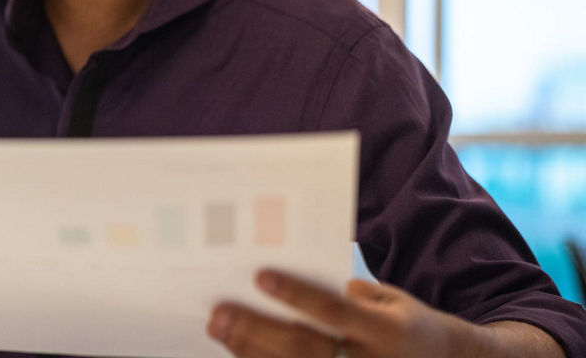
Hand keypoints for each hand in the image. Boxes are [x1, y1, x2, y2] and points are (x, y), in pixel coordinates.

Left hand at [206, 269, 471, 357]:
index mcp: (385, 331)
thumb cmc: (407, 327)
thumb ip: (354, 294)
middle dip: (256, 329)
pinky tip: (240, 351)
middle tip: (219, 312)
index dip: (296, 295)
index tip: (259, 277)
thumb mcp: (394, 301)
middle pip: (304, 348)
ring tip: (220, 329)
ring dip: (250, 350)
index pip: (333, 312)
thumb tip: (300, 286)